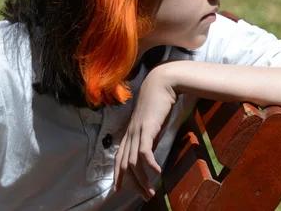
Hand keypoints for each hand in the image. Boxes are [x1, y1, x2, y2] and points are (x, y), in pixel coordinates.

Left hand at [113, 64, 176, 200]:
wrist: (162, 83)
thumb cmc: (158, 102)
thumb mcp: (152, 124)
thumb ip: (149, 137)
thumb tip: (149, 152)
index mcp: (130, 133)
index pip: (119, 158)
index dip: (118, 174)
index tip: (118, 189)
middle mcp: (130, 134)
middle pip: (125, 164)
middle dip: (132, 183)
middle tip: (144, 196)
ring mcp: (137, 131)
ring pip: (134, 162)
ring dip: (142, 179)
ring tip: (151, 191)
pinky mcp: (147, 127)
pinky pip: (144, 151)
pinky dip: (150, 163)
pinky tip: (157, 171)